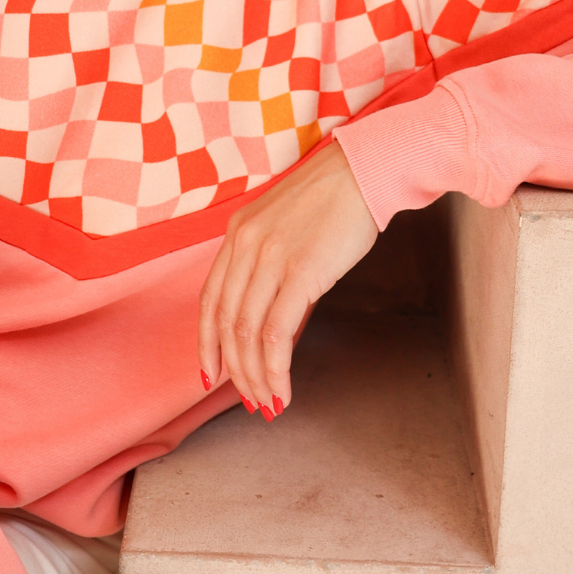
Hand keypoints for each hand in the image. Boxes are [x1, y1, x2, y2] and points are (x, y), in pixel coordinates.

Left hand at [196, 139, 377, 415]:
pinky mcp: (301, 272)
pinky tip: (283, 386)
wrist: (365, 171)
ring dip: (255, 375)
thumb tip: (268, 310)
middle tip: (248, 398)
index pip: (209, 299)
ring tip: (267, 401)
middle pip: (226, 322)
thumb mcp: (283, 223)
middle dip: (233, 369)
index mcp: (237, 232)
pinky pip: (278, 332)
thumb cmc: (333, 199)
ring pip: (248, 333)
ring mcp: (271, 258)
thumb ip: (266, 260)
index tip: (211, 373)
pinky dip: (276, 367)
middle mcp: (246, 245)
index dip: (207, 342)